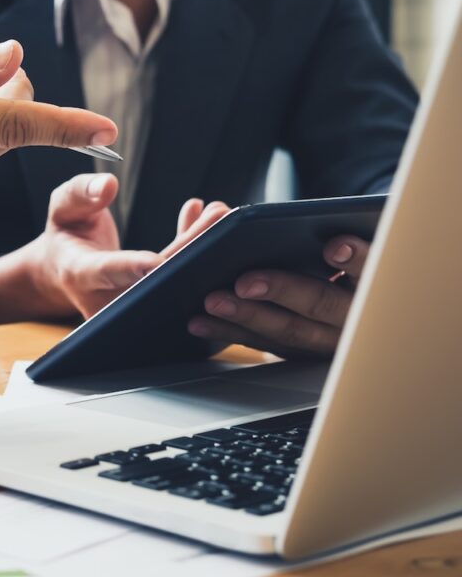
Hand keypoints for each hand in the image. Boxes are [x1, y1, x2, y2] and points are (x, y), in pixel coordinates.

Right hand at [0, 173, 228, 322]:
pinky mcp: (149, 298)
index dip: (134, 268)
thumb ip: (80, 194)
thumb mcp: (61, 209)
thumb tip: (107, 185)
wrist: (64, 270)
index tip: (157, 261)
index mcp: (79, 273)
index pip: (108, 271)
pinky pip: (175, 275)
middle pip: (153, 278)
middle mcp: (108, 295)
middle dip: (189, 248)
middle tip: (219, 218)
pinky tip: (200, 216)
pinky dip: (191, 248)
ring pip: (171, 278)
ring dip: (199, 246)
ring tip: (220, 213)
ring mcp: (131, 303)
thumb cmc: (64, 236)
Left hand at [189, 236, 370, 357]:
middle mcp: (355, 318)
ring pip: (287, 331)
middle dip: (281, 291)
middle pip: (320, 304)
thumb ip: (343, 237)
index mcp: (378, 284)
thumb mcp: (360, 247)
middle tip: (244, 281)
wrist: (360, 311)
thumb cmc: (352, 264)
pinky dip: (228, 331)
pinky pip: (261, 343)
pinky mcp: (298, 351)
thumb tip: (297, 226)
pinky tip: (199, 322)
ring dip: (245, 316)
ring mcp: (326, 340)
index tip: (334, 246)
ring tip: (211, 300)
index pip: (374, 269)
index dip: (357, 259)